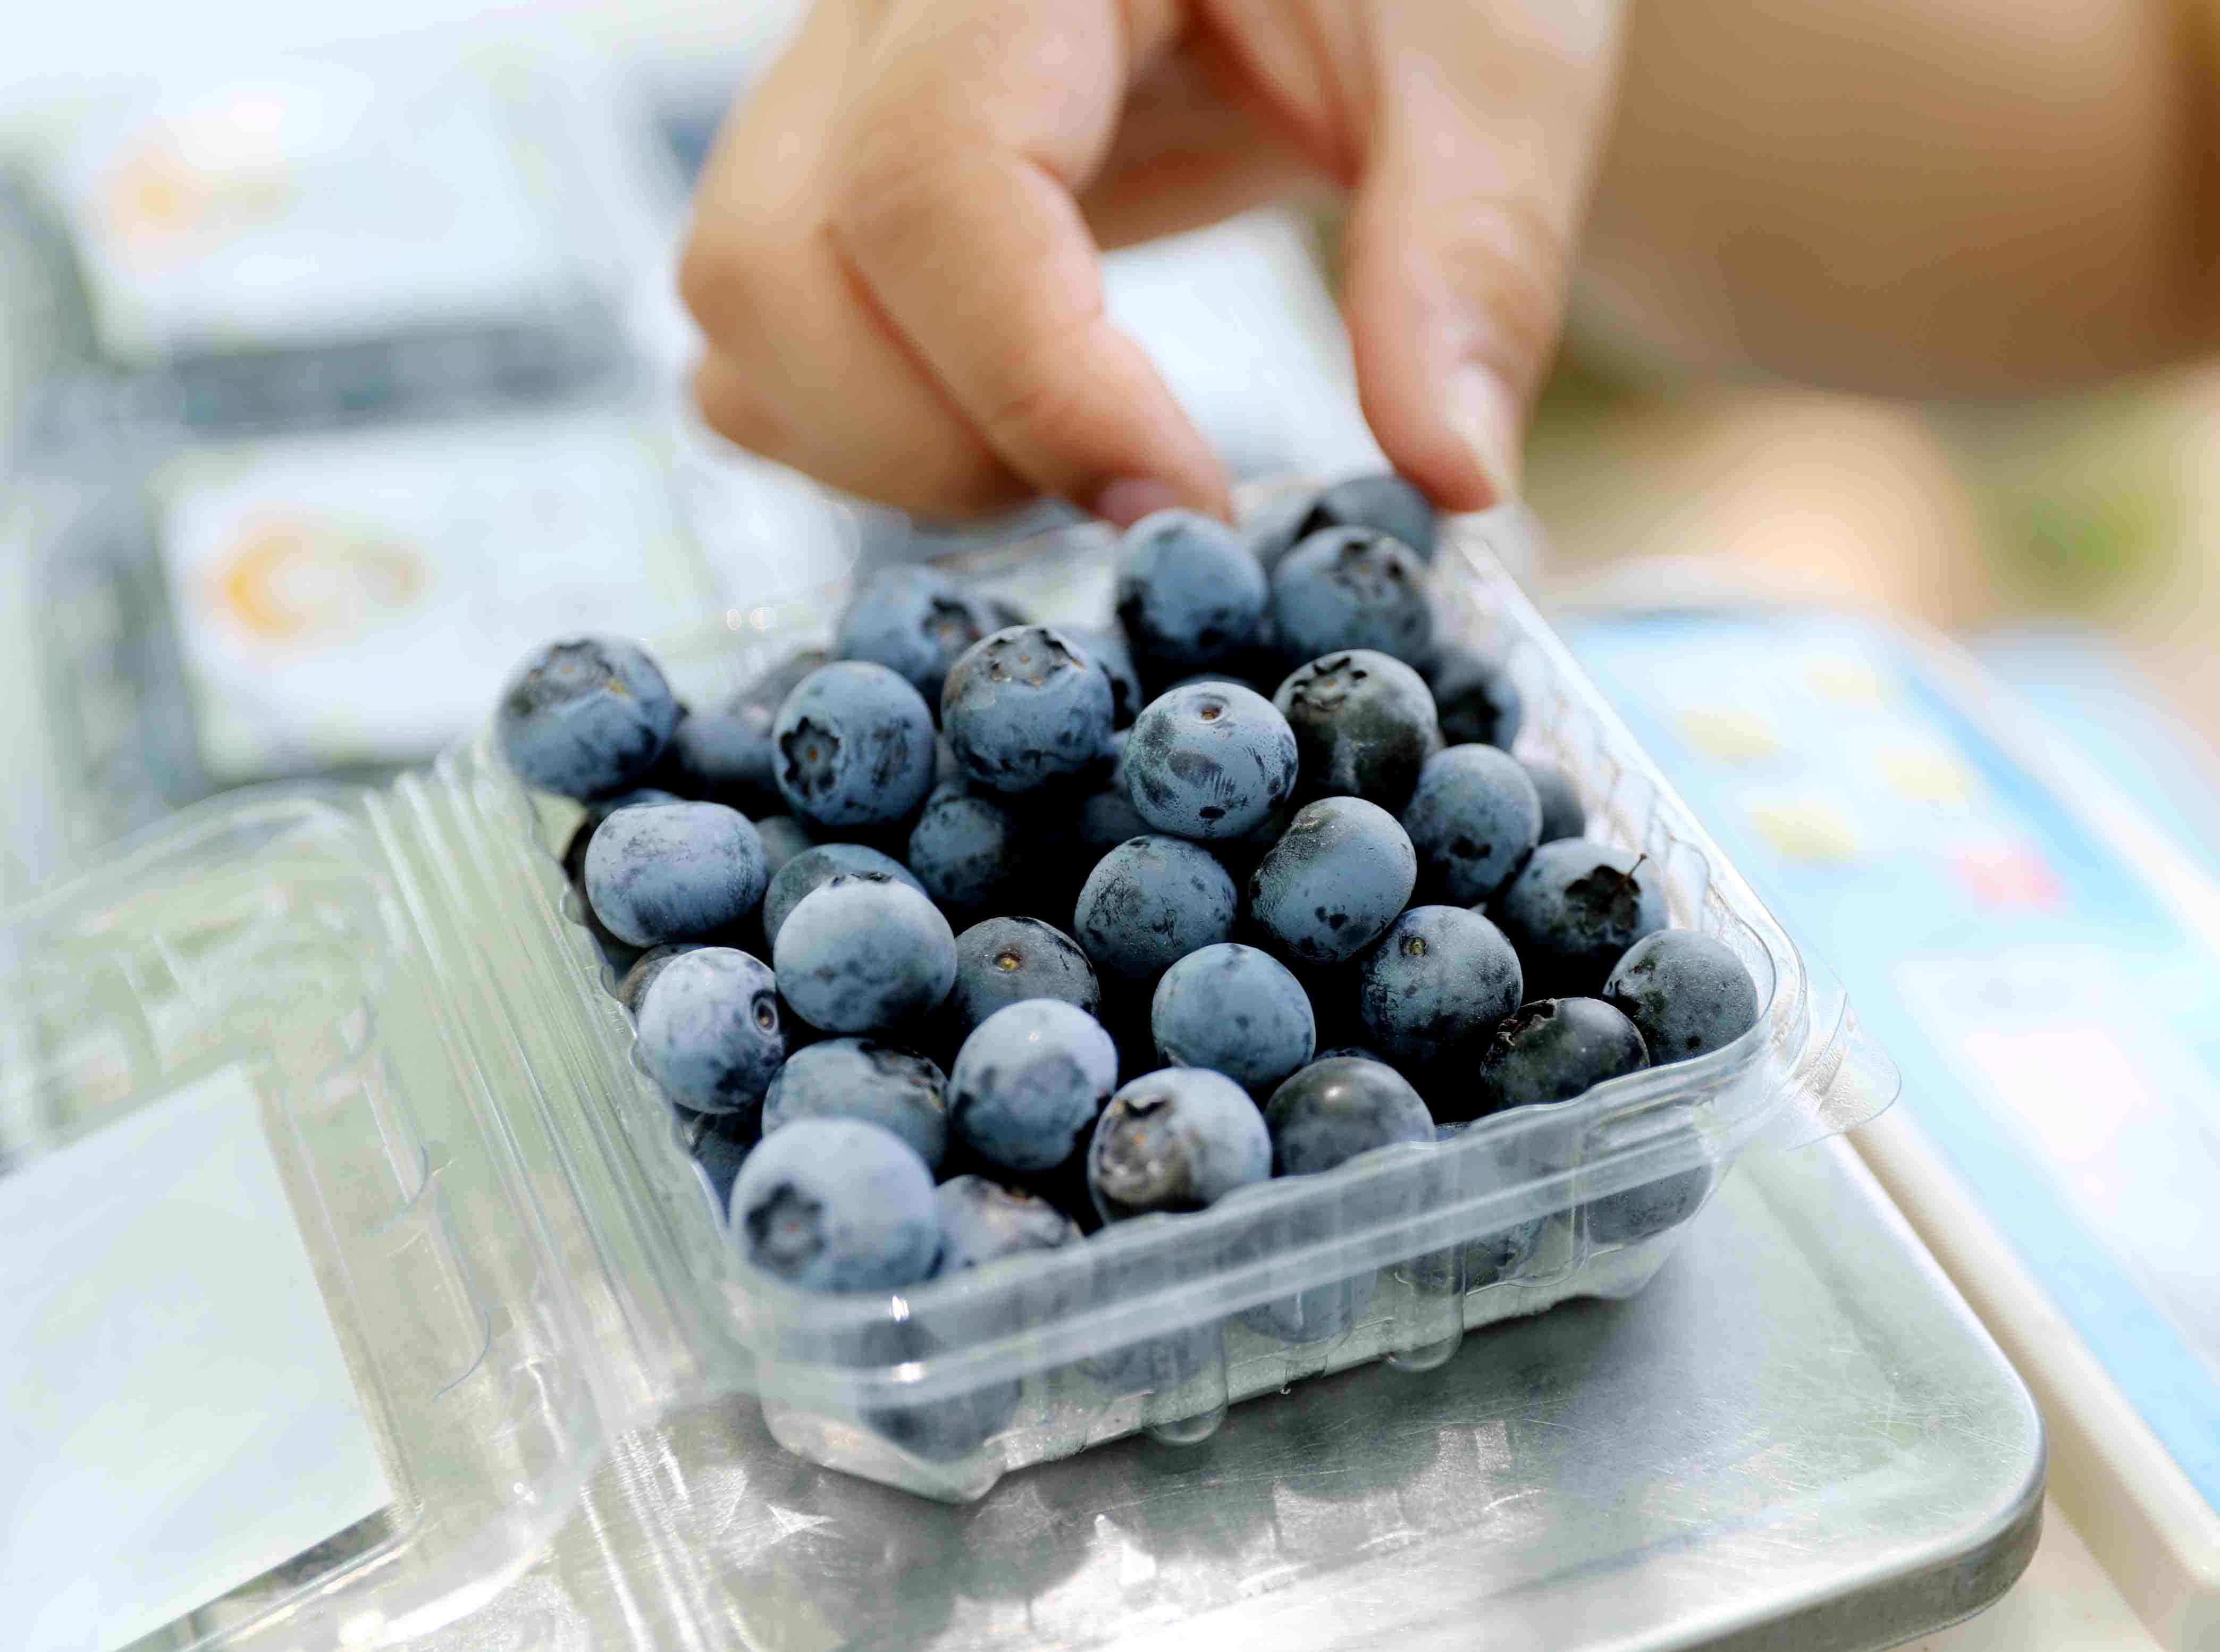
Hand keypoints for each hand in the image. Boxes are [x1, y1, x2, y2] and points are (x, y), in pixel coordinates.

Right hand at [680, 0, 1625, 524]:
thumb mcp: (1494, 62)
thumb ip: (1473, 256)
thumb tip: (1451, 478)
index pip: (929, 180)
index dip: (1038, 387)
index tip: (1186, 507)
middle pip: (766, 268)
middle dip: (940, 449)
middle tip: (1134, 494)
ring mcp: (830, 75)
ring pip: (737, 312)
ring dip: (889, 451)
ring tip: (1077, 454)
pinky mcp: (836, 155)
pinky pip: (758, 329)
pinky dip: (862, 425)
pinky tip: (1015, 420)